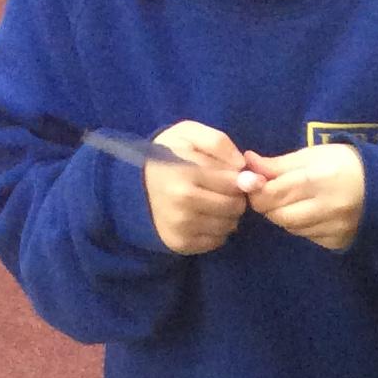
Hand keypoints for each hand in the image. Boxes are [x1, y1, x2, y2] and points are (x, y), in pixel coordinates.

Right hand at [143, 121, 253, 255]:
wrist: (135, 183)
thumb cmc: (168, 154)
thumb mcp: (188, 133)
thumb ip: (218, 142)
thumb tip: (242, 165)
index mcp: (184, 172)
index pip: (233, 183)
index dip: (239, 178)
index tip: (232, 175)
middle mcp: (182, 202)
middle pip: (234, 206)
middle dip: (235, 197)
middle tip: (223, 190)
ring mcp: (181, 226)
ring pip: (229, 225)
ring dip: (228, 215)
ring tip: (213, 202)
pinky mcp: (181, 244)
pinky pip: (218, 241)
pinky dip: (217, 230)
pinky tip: (205, 217)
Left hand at [244, 142, 365, 250]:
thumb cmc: (345, 164)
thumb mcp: (313, 155)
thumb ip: (279, 164)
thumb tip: (248, 164)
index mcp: (317, 179)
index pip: (274, 193)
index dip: (257, 190)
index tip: (254, 183)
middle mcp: (326, 207)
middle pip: (279, 215)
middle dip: (268, 205)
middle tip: (270, 194)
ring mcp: (332, 228)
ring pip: (291, 228)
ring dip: (283, 215)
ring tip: (292, 201)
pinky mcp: (337, 242)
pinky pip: (308, 236)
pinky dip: (301, 226)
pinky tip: (310, 214)